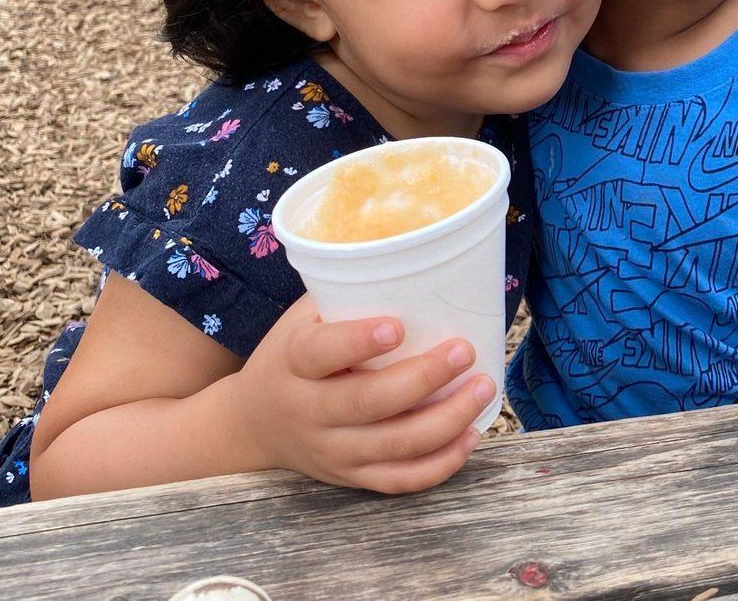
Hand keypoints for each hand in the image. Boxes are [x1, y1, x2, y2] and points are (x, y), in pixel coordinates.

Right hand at [229, 295, 493, 493]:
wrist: (253, 424)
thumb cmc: (293, 355)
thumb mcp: (302, 319)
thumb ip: (345, 296)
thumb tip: (413, 256)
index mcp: (292, 363)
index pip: (319, 354)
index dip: (357, 341)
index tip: (397, 325)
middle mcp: (308, 412)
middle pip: (367, 403)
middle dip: (422, 378)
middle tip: (463, 351)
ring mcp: (331, 451)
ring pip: (393, 445)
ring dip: (446, 419)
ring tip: (484, 387)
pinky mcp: (351, 477)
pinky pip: (400, 480)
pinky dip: (440, 463)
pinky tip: (471, 434)